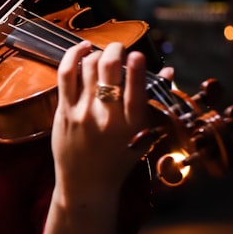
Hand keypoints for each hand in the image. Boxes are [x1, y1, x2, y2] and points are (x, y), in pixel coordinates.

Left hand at [52, 41, 152, 192]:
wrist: (86, 184)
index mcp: (132, 125)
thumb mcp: (144, 136)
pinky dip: (74, 55)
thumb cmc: (119, 160)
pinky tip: (83, 49)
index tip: (137, 55)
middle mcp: (106, 117)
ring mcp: (82, 113)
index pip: (137, 87)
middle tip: (119, 49)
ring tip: (103, 55)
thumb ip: (155, 103)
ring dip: (97, 53)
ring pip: (88, 66)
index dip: (137, 65)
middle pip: (109, 68)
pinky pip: (66, 74)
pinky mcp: (64, 112)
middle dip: (116, 50)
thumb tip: (169, 71)